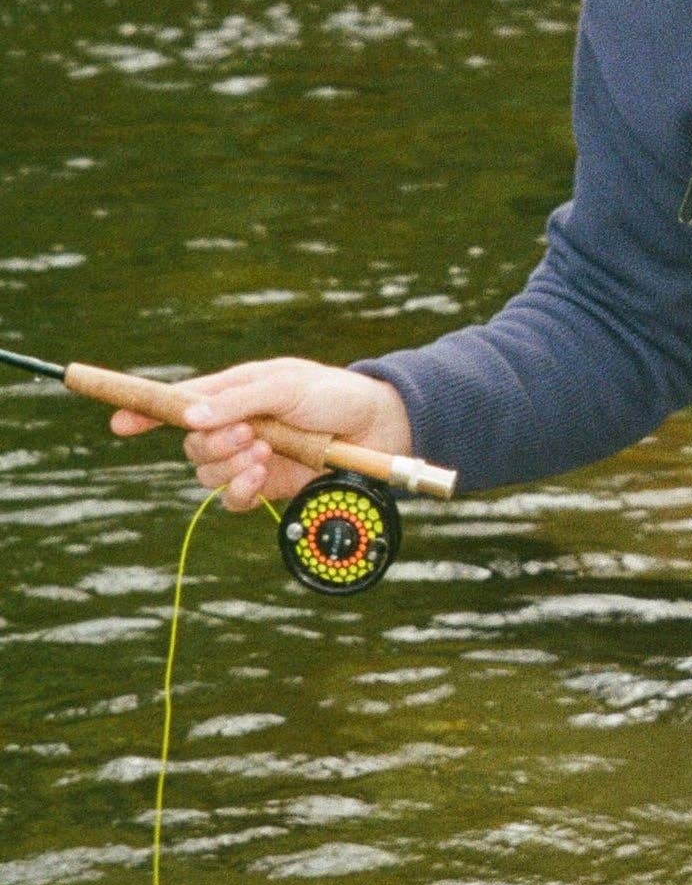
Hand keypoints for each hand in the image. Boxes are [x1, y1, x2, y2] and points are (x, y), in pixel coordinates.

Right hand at [109, 356, 413, 512]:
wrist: (378, 426)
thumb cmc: (332, 393)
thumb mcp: (283, 385)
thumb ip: (236, 400)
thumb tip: (188, 416)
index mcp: (233, 394)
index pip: (179, 403)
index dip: (146, 412)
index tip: (119, 421)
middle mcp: (235, 427)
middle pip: (191, 444)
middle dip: (210, 442)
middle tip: (246, 433)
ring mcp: (250, 458)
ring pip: (208, 474)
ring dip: (229, 464)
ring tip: (263, 450)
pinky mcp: (269, 486)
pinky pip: (233, 499)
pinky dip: (240, 488)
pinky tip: (261, 474)